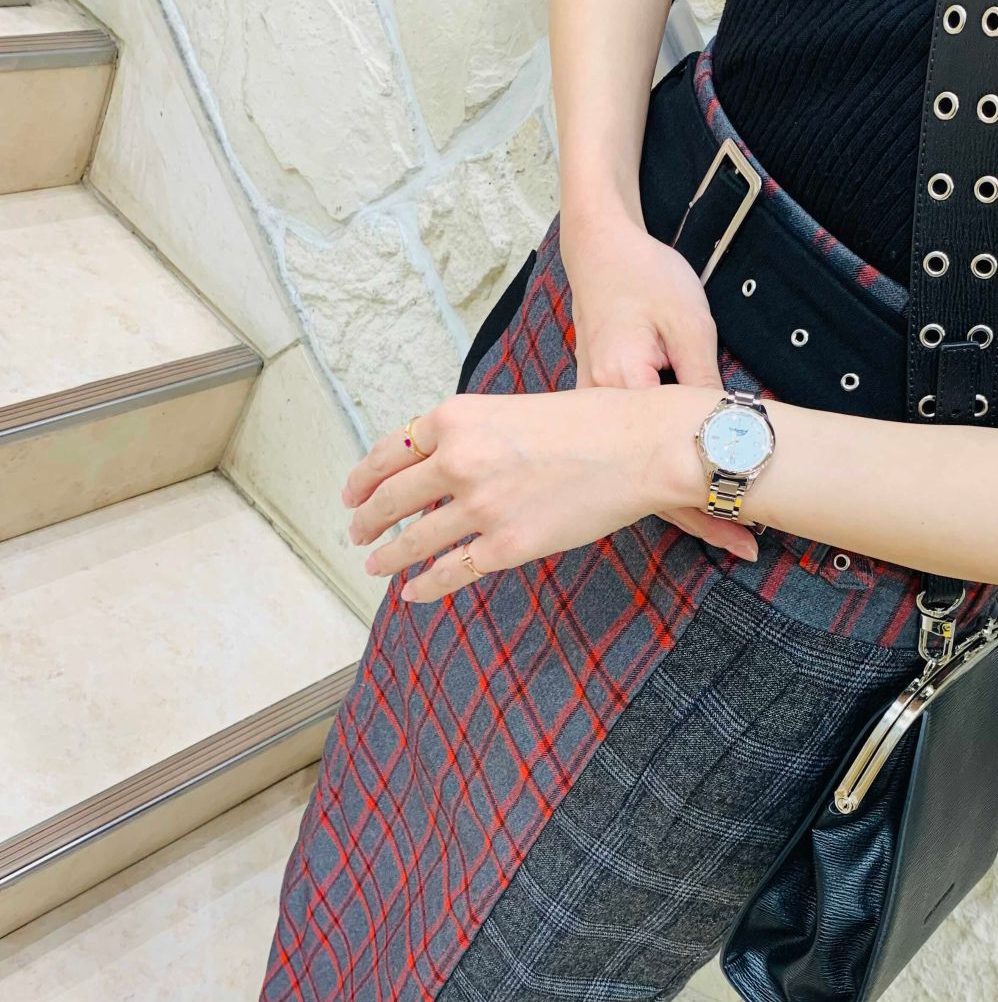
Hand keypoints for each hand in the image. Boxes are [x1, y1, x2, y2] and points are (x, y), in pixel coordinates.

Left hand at [343, 385, 744, 604]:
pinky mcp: (504, 546)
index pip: (390, 451)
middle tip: (356, 531)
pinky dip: (423, 586)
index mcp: (456, 418)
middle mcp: (458, 460)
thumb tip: (443, 465)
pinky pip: (449, 571)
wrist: (642, 447)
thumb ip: (473, 434)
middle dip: (367, 518)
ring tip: (374, 564)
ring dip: (388, 555)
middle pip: (391, 497)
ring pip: (414, 539)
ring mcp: (479, 506)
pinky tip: (410, 593)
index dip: (363, 477)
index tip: (352, 493)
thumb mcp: (514, 408)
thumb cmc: (594, 423)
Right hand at [562, 210, 758, 559]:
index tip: (746, 533)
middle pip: (647, 485)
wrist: (601, 250)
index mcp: (620, 389)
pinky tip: (686, 490)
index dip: (710, 504)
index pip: (665, 469)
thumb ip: (704, 386)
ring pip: (635, 474)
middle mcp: (596, 410)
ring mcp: (591, 411)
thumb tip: (726, 439)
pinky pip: (626, 453)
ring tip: (725, 529)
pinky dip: (656, 473)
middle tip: (745, 545)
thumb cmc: (647, 278)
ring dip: (678, 499)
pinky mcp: (596, 405)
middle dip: (700, 517)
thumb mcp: (690, 325)